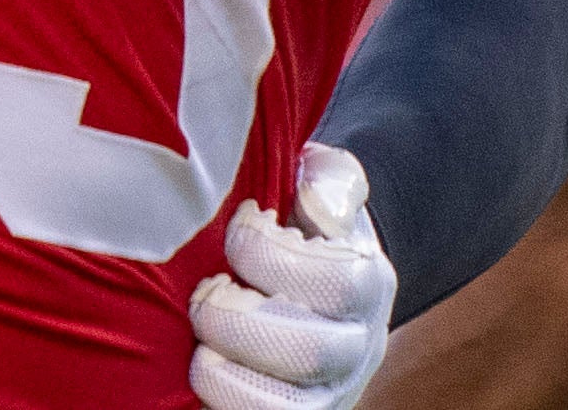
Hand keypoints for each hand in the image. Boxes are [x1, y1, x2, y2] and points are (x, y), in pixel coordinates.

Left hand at [189, 143, 394, 409]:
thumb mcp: (321, 194)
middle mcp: (357, 350)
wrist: (309, 295)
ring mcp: (326, 396)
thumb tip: (318, 199)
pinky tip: (201, 375)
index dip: (272, 256)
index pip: (336, 282)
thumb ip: (329, 181)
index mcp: (367, 284)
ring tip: (200, 347)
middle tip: (204, 296)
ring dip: (225, 377)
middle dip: (238, 322)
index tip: (237, 229)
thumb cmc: (301, 234)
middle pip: (309, 353)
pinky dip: (221, 406)